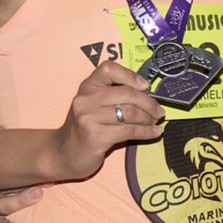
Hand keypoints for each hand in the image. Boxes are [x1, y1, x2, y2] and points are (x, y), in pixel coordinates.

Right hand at [54, 61, 165, 180]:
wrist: (63, 154)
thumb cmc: (85, 128)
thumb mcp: (94, 105)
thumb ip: (114, 96)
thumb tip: (148, 96)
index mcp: (87, 86)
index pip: (109, 69)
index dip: (130, 75)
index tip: (145, 85)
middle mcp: (86, 99)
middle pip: (127, 94)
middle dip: (148, 103)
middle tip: (158, 111)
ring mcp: (88, 117)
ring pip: (130, 113)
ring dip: (148, 119)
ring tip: (155, 122)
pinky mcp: (95, 136)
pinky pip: (129, 131)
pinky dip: (146, 132)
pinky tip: (153, 133)